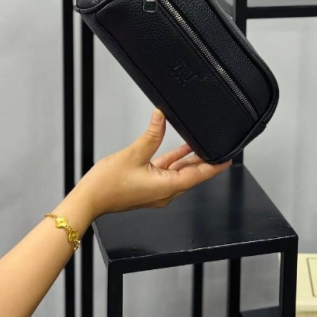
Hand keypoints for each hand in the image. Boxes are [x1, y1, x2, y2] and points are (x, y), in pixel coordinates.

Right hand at [66, 109, 229, 221]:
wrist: (88, 200)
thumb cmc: (106, 185)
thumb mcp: (133, 154)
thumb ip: (151, 134)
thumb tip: (161, 116)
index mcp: (166, 188)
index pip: (198, 176)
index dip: (214, 166)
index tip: (228, 159)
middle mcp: (165, 192)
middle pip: (192, 175)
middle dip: (206, 162)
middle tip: (220, 149)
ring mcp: (156, 191)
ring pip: (180, 173)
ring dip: (190, 160)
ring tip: (204, 146)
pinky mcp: (148, 187)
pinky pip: (167, 173)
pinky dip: (175, 162)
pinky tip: (181, 150)